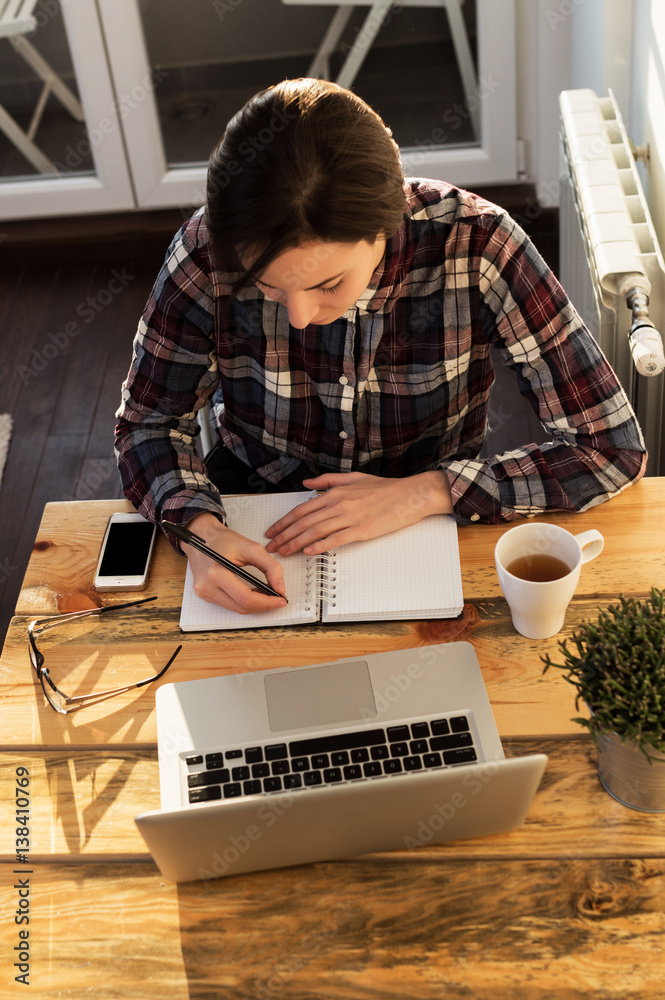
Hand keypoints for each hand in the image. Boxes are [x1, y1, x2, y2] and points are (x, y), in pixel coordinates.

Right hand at [181, 513, 286, 613]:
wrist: (201, 537)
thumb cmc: (224, 540)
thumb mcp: (251, 548)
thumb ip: (270, 567)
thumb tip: (280, 588)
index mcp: (216, 573)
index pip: (246, 598)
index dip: (267, 602)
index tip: (281, 599)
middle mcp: (206, 586)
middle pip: (241, 607)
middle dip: (263, 605)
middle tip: (278, 598)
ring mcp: (203, 592)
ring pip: (236, 609)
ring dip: (254, 604)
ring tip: (267, 594)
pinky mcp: (204, 594)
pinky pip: (228, 604)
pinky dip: (244, 601)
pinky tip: (253, 593)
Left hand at [265, 471, 452, 556]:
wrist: (410, 495)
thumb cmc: (385, 488)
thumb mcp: (353, 478)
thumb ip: (328, 481)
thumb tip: (307, 484)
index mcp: (335, 493)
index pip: (302, 509)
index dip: (284, 522)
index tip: (273, 531)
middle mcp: (339, 504)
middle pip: (304, 522)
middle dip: (284, 535)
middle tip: (271, 546)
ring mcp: (350, 517)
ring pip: (315, 531)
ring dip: (296, 543)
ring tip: (284, 552)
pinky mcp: (362, 530)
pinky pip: (336, 539)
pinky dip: (320, 546)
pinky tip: (309, 552)